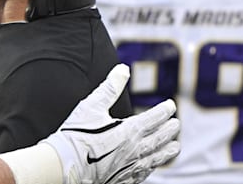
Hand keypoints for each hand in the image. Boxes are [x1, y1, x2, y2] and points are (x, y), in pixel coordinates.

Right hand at [43, 64, 179, 183]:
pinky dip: (152, 167)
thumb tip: (123, 69)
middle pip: (159, 138)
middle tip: (176, 124)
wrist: (66, 166)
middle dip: (169, 130)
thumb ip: (110, 87)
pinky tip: (152, 166)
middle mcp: (135, 150)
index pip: (154, 118)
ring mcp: (130, 167)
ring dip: (167, 151)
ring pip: (155, 158)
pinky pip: (144, 173)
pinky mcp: (123, 179)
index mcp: (129, 130)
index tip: (171, 106)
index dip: (164, 111)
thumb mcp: (91, 106)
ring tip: (175, 147)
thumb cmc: (76, 135)